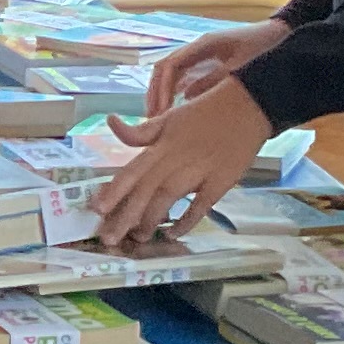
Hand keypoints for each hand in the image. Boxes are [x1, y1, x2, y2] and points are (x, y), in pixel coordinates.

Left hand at [92, 76, 276, 247]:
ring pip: (167, 199)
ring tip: (137, 237)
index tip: (96, 209)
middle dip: (125, 216)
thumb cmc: (205, 113)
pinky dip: (187, 220)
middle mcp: (175, 159)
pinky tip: (173, 234)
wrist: (247, 106)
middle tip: (109, 237)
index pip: (132, 171)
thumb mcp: (169, 117)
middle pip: (145, 191)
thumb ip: (140, 131)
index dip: (113, 191)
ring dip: (150, 220)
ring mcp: (198, 171)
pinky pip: (200, 205)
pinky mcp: (220, 182)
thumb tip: (111, 122)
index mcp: (161, 145)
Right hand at [141, 18, 289, 117]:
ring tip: (159, 120)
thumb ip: (215, 80)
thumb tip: (187, 96)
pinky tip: (177, 113)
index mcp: (203, 45)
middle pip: (164, 70)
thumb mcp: (241, 67)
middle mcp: (197, 49)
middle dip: (155, 94)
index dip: (161, 89)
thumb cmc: (263, 48)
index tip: (161, 111)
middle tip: (152, 120)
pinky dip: (176, 95)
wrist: (280, 36)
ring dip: (163, 95)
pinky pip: (184, 79)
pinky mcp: (208, 65)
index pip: (170, 65)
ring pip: (172, 75)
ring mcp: (201, 56)